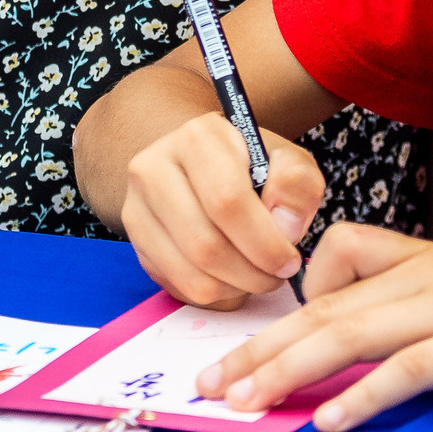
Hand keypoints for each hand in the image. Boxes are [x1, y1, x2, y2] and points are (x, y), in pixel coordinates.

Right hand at [120, 113, 322, 306]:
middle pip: (205, 245)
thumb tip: (284, 228)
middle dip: (252, 273)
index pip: (227, 200)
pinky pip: (178, 286)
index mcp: (197, 138)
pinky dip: (214, 293)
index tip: (289, 259)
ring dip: (235, 288)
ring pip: (190, 273)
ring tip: (257, 276)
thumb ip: (297, 185)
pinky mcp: (135, 241)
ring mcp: (137, 207)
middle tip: (277, 275)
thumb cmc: (252, 165)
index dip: (264, 241)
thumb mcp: (287, 161)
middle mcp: (154, 168)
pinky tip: (232, 276)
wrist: (202, 166)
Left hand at [197, 226, 432, 431]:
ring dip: (288, 369)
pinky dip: (363, 394)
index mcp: (426, 258)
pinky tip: (330, 420)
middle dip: (260, 346)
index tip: (262, 343)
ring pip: (349, 332)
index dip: (295, 298)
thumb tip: (367, 348)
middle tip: (209, 383)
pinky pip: (408, 367)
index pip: (336, 257)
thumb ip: (423, 310)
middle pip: (323, 306)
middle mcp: (429, 272)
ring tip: (244, 403)